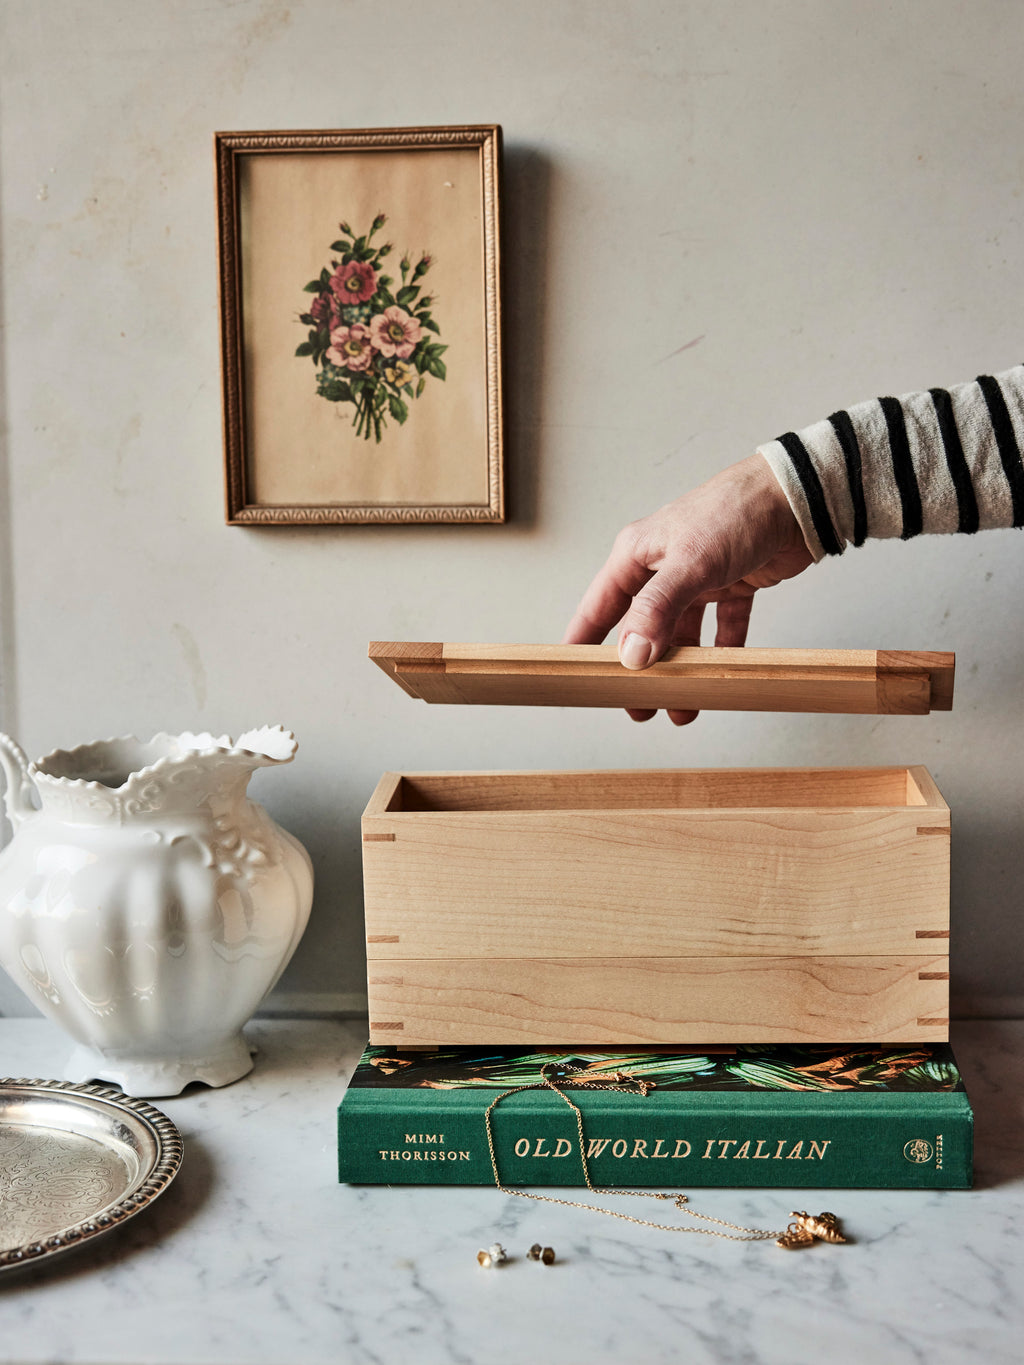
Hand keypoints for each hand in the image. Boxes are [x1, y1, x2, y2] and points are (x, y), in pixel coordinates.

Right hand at [562, 454, 813, 723]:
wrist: (798, 495)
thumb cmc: (736, 511)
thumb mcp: (690, 562)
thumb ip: (658, 609)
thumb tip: (632, 654)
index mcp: (638, 555)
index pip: (599, 606)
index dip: (584, 641)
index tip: (575, 673)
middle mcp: (662, 567)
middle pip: (640, 627)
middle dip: (638, 668)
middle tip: (637, 704)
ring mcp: (698, 578)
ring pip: (681, 633)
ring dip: (681, 668)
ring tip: (680, 705)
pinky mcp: (732, 585)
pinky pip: (722, 627)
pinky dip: (720, 652)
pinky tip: (718, 674)